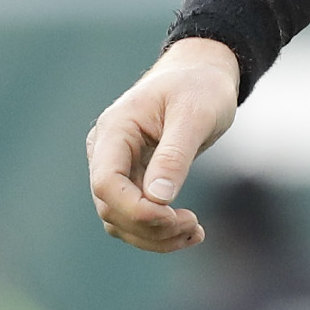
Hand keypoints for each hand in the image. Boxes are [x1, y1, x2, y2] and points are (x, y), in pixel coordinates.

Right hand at [86, 38, 239, 251]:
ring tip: (195, 232)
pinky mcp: (133, 178)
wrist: (203, 74)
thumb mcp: (195, 114)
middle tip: (194, 225)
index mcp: (115, 129)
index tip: (172, 216)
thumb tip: (158, 198)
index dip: (134, 209)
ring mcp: (117, 166)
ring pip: (121, 219)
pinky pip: (136, 215)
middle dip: (150, 226)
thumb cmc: (200, 86)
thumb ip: (175, 154)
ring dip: (155, 235)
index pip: (106, 182)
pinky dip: (159, 230)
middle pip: (111, 207)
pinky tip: (190, 231)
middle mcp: (107, 151)